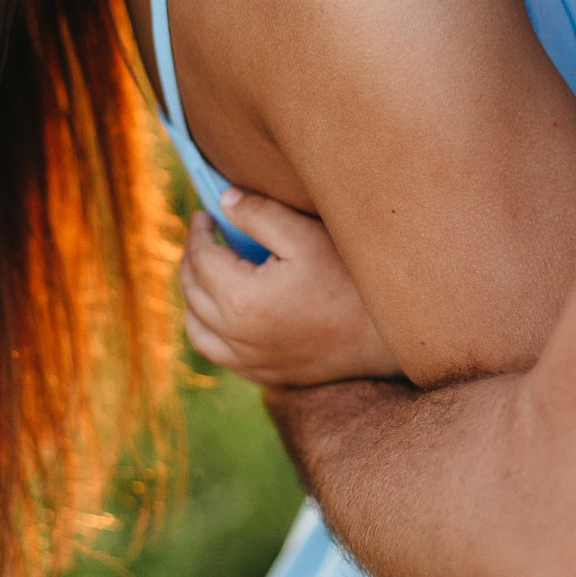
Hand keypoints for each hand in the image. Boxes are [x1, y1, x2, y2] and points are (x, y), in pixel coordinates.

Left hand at [180, 191, 400, 386]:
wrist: (384, 337)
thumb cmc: (349, 280)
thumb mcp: (306, 236)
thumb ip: (260, 214)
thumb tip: (223, 201)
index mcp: (242, 299)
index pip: (201, 258)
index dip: (199, 232)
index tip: (205, 214)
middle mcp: (237, 336)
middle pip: (192, 292)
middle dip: (191, 259)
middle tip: (203, 237)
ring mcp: (249, 361)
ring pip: (196, 329)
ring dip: (193, 297)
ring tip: (204, 272)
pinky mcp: (263, 375)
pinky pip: (217, 354)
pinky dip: (208, 329)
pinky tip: (222, 312)